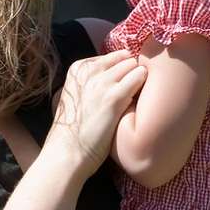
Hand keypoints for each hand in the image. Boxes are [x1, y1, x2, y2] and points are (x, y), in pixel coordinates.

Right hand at [47, 49, 146, 178]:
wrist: (66, 152)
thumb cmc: (73, 130)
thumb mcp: (77, 95)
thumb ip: (91, 82)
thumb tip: (115, 78)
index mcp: (78, 68)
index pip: (111, 57)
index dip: (120, 70)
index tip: (123, 84)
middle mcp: (88, 71)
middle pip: (124, 59)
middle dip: (131, 73)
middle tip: (134, 91)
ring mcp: (101, 83)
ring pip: (133, 66)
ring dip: (139, 80)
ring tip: (138, 98)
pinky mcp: (114, 98)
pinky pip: (139, 78)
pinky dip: (143, 86)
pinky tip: (142, 101)